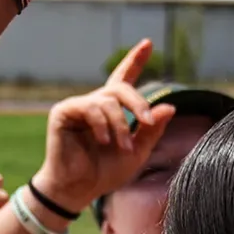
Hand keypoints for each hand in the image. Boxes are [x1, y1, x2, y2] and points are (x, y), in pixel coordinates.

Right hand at [32, 40, 177, 206]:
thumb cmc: (105, 173)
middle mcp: (95, 103)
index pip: (124, 78)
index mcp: (112, 110)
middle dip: (139, 103)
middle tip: (148, 121)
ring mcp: (78, 106)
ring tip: (122, 147)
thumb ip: (151, 130)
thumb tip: (170, 107)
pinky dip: (101, 124)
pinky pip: (90, 107)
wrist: (79, 190)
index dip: (135, 60)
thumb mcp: (137, 152)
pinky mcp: (63, 112)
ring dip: (120, 124)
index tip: (148, 43)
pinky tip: (103, 140)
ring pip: (108, 100)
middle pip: (121, 88)